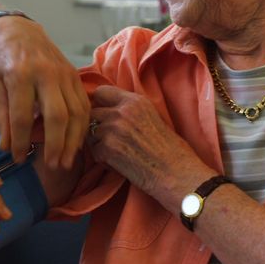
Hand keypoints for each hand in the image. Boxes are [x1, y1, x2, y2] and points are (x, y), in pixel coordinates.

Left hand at [0, 16, 88, 169]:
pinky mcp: (75, 75)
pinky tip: (75, 143)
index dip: (21, 141)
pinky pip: (84, 105)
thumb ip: (2, 116)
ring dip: (72, 140)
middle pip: (57, 115)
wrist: (20, 32)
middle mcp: (46, 73)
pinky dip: (82, 127)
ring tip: (65, 162)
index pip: (22, 116)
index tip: (18, 158)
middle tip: (52, 166)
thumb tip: (7, 147)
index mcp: (20, 75)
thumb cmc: (4, 61)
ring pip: (76, 112)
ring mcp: (65, 73)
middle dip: (55, 145)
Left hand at [87, 85, 211, 207]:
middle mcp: (122, 112)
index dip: (100, 104)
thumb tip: (104, 106)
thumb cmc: (167, 147)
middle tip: (110, 138)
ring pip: (90, 133)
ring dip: (98, 143)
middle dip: (96, 125)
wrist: (175, 172)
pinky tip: (119, 163)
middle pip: (92, 113)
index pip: (100, 92)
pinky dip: (103, 159)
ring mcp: (113, 130)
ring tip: (116, 152)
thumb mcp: (151, 115)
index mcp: (134, 101)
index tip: (105, 114)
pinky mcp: (107, 149)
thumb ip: (128, 108)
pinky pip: (94, 152)